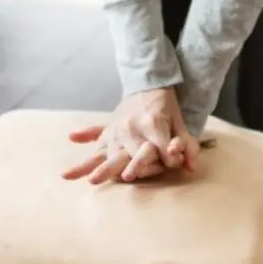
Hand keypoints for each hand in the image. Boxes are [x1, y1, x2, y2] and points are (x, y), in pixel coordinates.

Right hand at [63, 87, 199, 183]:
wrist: (149, 85)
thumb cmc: (168, 110)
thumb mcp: (181, 125)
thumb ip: (187, 146)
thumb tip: (191, 168)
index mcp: (152, 123)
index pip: (160, 149)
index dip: (168, 158)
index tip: (172, 164)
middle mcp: (131, 126)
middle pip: (131, 153)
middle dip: (135, 166)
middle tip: (127, 178)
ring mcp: (117, 128)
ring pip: (109, 152)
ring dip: (99, 165)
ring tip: (89, 179)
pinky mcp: (109, 129)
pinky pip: (95, 135)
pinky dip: (84, 136)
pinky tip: (71, 141)